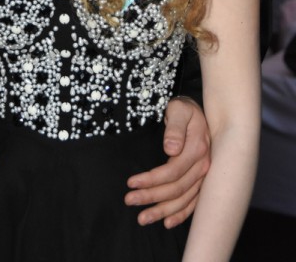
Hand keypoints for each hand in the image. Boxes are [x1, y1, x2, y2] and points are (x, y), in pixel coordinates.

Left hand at [124, 97, 210, 227]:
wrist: (199, 113)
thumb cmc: (184, 110)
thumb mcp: (178, 110)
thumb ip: (174, 127)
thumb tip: (170, 149)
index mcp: (197, 150)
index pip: (172, 172)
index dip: (151, 180)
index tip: (131, 182)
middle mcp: (203, 166)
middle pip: (176, 188)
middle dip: (151, 197)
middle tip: (129, 200)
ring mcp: (204, 175)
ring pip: (184, 199)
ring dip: (162, 211)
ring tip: (142, 218)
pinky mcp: (201, 180)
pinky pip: (193, 202)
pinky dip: (181, 214)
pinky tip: (167, 222)